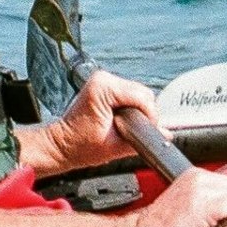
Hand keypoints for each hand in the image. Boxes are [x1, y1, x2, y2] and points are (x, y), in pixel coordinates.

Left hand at [23, 69, 157, 179]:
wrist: (61, 145)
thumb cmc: (80, 146)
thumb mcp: (115, 147)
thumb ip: (142, 139)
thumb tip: (165, 134)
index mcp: (103, 88)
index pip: (143, 98)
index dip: (150, 117)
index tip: (148, 132)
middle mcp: (103, 79)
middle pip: (143, 93)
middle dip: (145, 114)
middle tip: (138, 132)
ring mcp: (103, 81)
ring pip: (138, 93)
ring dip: (139, 111)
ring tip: (129, 128)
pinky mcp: (104, 86)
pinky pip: (129, 94)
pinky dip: (132, 108)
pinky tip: (124, 121)